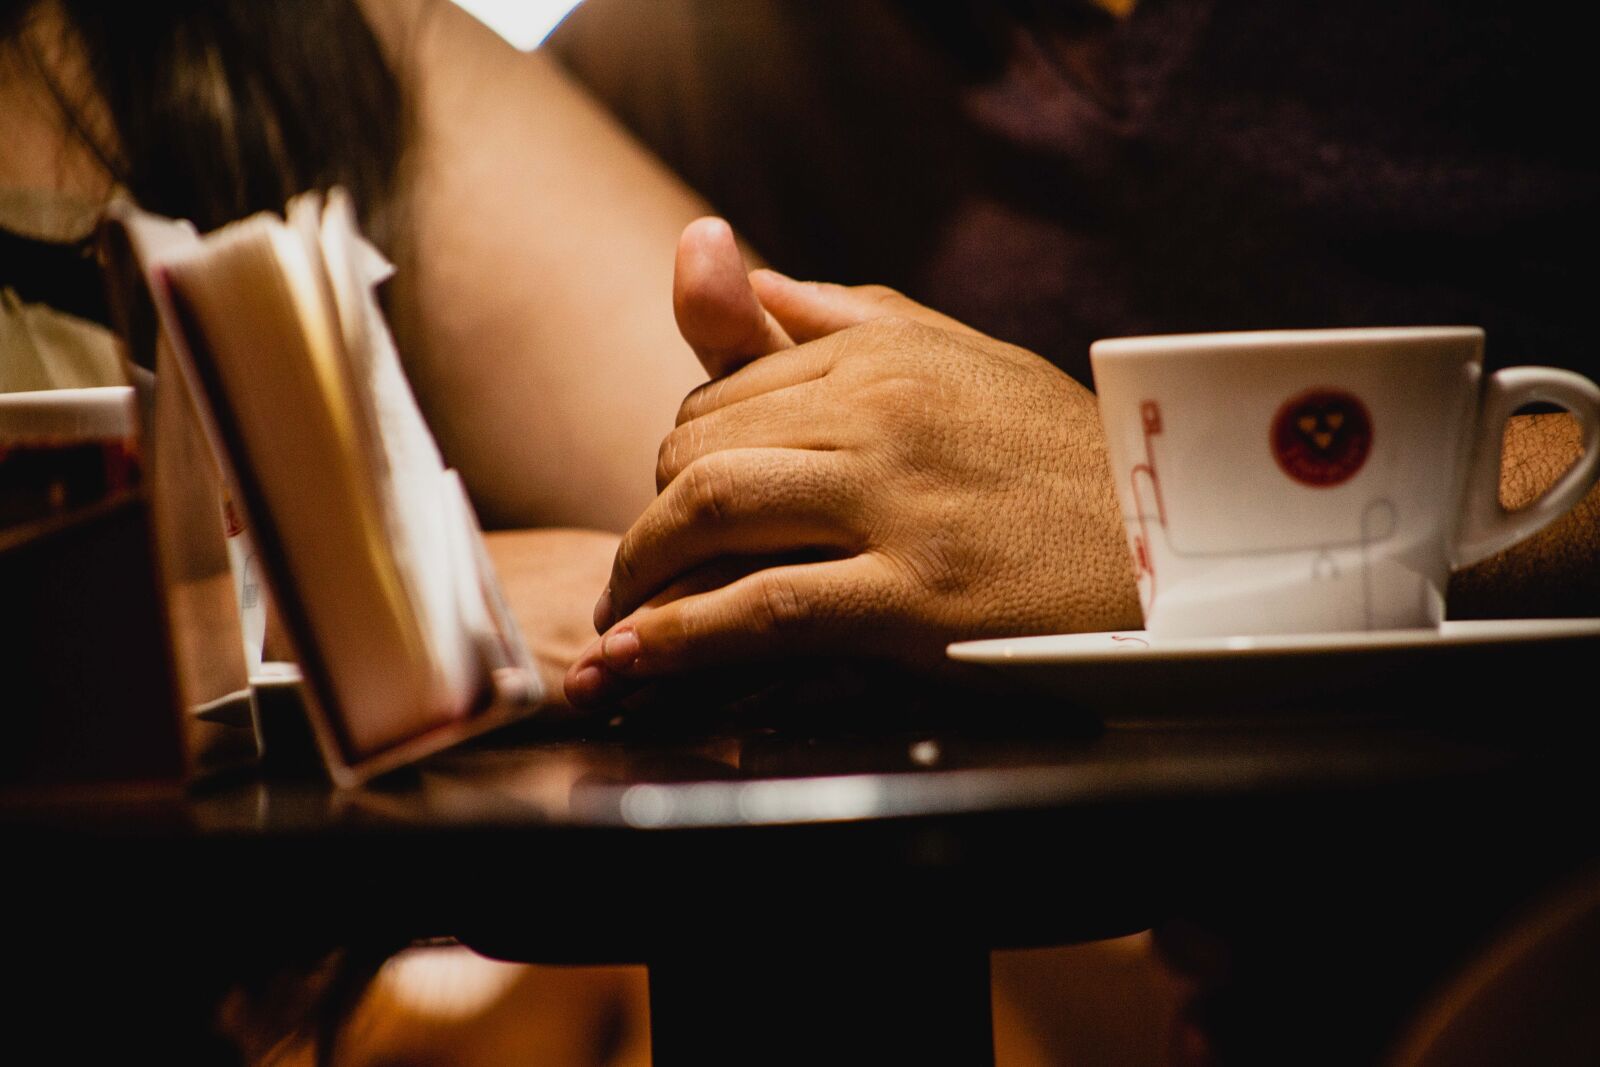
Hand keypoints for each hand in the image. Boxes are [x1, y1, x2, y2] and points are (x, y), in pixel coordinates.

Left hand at [564, 219, 1139, 705]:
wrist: (1178, 556)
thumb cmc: (1063, 462)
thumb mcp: (963, 359)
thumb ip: (840, 313)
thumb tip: (728, 260)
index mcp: (888, 354)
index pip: (724, 392)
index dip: (683, 455)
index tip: (674, 507)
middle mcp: (884, 412)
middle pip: (701, 449)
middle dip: (653, 517)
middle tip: (642, 571)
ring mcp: (899, 503)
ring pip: (715, 511)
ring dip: (644, 569)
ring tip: (623, 616)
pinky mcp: (917, 599)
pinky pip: (764, 609)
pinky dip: (682, 635)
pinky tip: (637, 658)